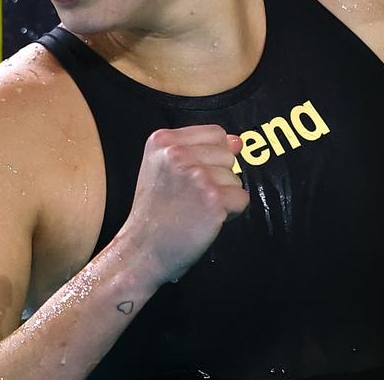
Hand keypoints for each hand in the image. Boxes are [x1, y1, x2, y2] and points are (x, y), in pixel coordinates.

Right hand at [117, 126, 248, 284]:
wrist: (142, 250)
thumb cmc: (155, 212)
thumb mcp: (164, 169)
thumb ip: (199, 149)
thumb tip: (237, 142)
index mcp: (163, 141)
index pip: (215, 133)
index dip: (212, 157)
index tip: (192, 177)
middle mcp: (178, 154)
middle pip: (227, 155)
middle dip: (218, 177)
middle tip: (191, 197)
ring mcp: (196, 175)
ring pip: (236, 177)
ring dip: (223, 196)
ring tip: (196, 209)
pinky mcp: (213, 199)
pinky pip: (242, 198)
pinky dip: (231, 212)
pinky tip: (206, 219)